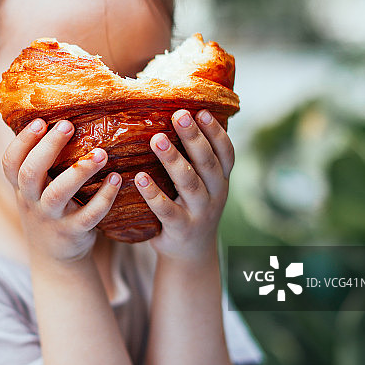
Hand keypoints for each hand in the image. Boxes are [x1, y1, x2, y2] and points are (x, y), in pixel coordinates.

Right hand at [2, 118, 121, 262]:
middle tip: (68, 125)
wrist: (55, 259)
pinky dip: (104, 197)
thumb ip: (40, 163)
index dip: (21, 142)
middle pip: (30, 173)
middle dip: (47, 148)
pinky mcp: (73, 232)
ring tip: (102, 153)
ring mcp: (52, 218)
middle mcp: (32, 202)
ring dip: (80, 171)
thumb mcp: (35, 190)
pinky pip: (89, 215)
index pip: (11, 163)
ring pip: (59, 193)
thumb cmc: (49, 211)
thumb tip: (53, 116)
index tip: (38, 122)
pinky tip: (117, 179)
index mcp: (22, 187)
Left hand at [135, 109, 233, 262]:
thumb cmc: (190, 206)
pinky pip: (166, 210)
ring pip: (189, 183)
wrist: (191, 253)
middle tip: (179, 115)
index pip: (225, 152)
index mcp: (221, 179)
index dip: (216, 132)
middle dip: (194, 137)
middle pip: (207, 162)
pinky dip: (153, 194)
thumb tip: (178, 115)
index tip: (201, 111)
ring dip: (173, 160)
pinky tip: (139, 178)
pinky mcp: (181, 229)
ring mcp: (199, 212)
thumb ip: (196, 158)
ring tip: (156, 139)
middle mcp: (215, 194)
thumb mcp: (202, 184)